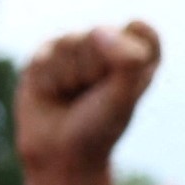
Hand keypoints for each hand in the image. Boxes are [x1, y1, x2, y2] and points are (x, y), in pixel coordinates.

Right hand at [14, 21, 160, 174]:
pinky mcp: (44, 56)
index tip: (123, 85)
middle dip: (94, 69)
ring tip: (71, 96)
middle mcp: (107, 46)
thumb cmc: (99, 127)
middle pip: (101, 33)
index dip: (129, 57)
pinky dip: (48, 82)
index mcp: (138, 54)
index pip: (140, 31)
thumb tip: (99, 30)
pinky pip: (44, 57)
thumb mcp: (123, 98)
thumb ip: (126, 61)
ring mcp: (74, 48)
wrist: (59, 153)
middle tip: (92, 96)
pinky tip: (51, 94)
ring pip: (70, 43)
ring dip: (69, 77)